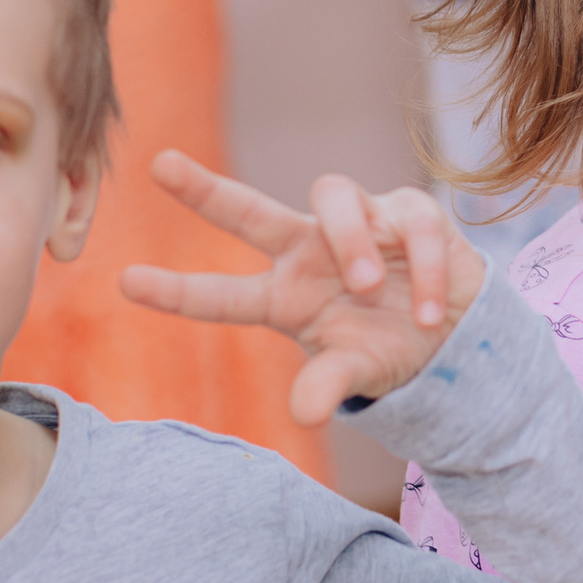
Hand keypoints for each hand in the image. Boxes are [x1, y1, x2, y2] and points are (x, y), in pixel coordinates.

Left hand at [121, 150, 486, 427]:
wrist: (458, 334)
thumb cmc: (389, 347)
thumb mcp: (356, 372)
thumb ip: (329, 386)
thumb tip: (303, 416)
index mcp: (284, 295)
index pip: (221, 295)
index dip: (176, 291)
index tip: (125, 282)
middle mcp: (309, 250)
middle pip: (250, 213)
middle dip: (204, 191)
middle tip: (162, 166)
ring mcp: (358, 222)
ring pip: (333, 200)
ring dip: (348, 241)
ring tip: (367, 288)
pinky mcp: (410, 211)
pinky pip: (410, 223)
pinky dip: (419, 268)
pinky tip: (427, 309)